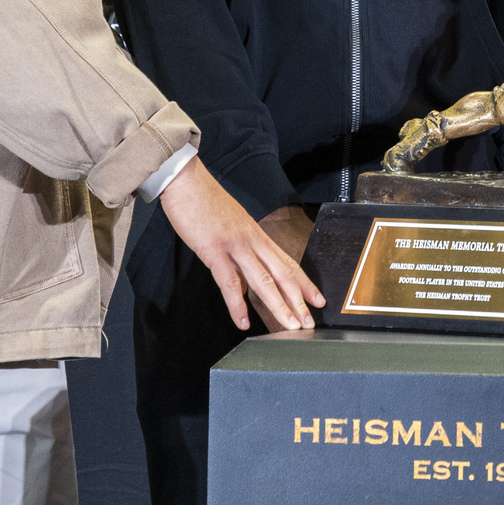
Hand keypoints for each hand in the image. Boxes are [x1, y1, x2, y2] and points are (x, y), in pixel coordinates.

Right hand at [159, 159, 323, 331]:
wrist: (185, 179)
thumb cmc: (203, 201)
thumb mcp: (230, 227)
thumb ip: (239, 255)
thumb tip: (244, 284)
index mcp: (256, 234)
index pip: (287, 262)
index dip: (304, 283)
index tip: (318, 299)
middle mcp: (252, 240)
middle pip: (282, 274)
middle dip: (299, 300)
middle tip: (310, 322)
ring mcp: (235, 245)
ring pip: (264, 280)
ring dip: (278, 305)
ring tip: (290, 326)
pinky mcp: (214, 250)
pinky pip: (229, 281)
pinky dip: (237, 304)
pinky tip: (242, 321)